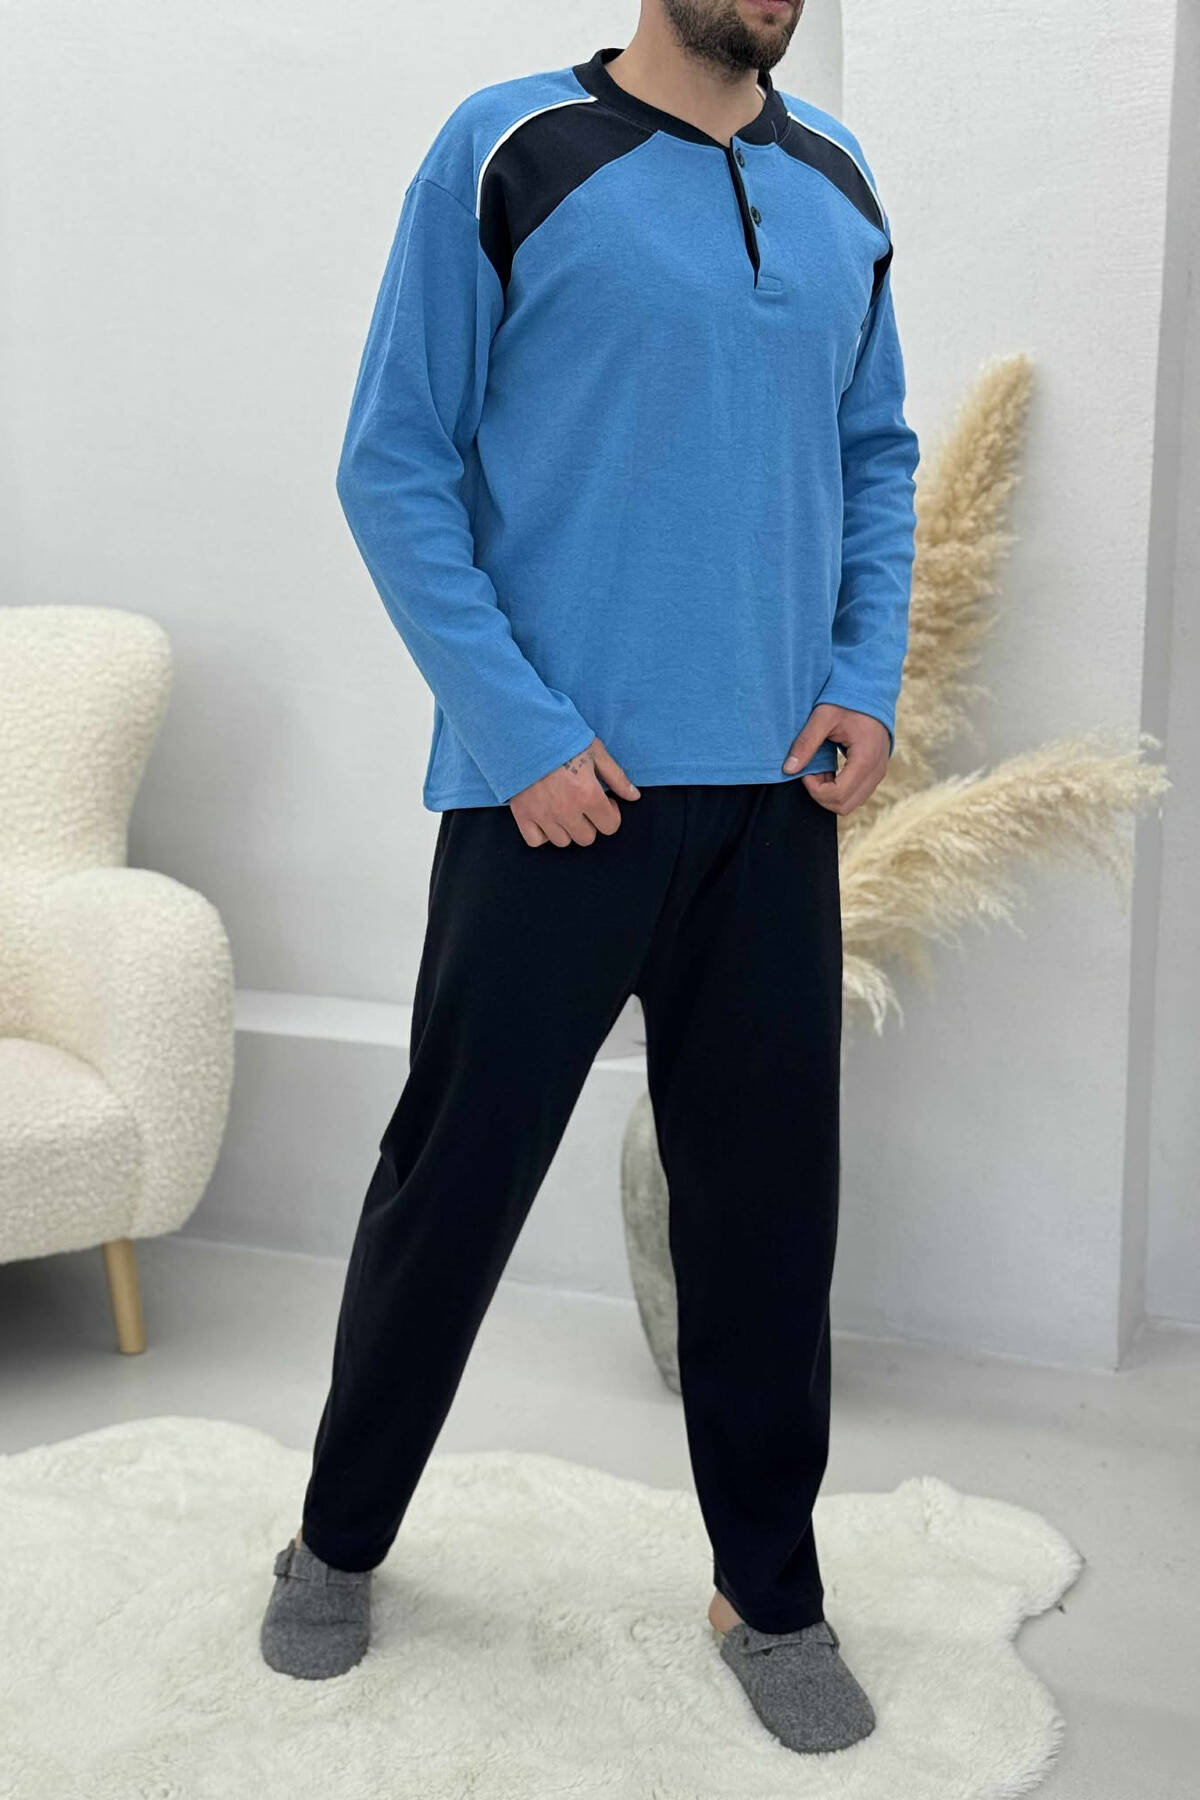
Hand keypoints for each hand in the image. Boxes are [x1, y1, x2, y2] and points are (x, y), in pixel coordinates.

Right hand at [509, 737, 640, 845]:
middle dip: (590, 822)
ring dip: (567, 829)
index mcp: (588, 795)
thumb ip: (616, 777)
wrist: (525, 730)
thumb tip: (634, 797)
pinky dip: (542, 833)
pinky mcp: (522, 814)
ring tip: (564, 808)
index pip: (610, 826)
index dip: (611, 813)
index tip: (604, 800)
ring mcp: (543, 815)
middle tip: (584, 803)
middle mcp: (566, 811)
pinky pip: (535, 840)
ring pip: (563, 841)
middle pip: (586, 838)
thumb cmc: (562, 737)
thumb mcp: (596, 752)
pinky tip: (546, 817)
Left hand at [781, 704, 889, 814]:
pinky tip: (828, 772)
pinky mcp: (876, 773)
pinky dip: (839, 790)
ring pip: (851, 804)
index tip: (805, 771)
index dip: (815, 790)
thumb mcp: (823, 716)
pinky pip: (856, 795)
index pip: (838, 795)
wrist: (872, 692)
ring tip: (819, 770)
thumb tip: (787, 769)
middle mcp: (877, 771)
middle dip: (821, 795)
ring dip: (830, 794)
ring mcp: (879, 774)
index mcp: (865, 758)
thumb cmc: (847, 700)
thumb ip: (806, 742)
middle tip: (810, 772)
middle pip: (844, 805)